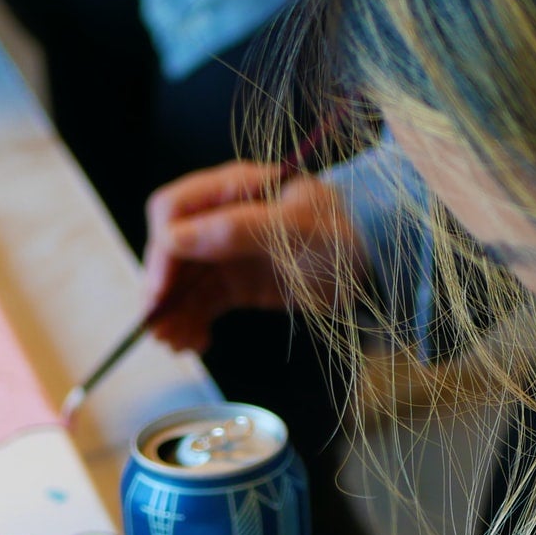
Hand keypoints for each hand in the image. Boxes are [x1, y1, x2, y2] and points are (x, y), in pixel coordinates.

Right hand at [141, 162, 363, 353]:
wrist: (376, 265)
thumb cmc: (341, 235)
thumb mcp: (292, 230)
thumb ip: (234, 229)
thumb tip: (173, 239)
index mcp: (233, 189)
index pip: (174, 210)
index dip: (161, 250)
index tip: (159, 290)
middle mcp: (221, 218)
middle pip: (170, 251)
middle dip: (161, 290)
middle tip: (159, 330)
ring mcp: (226, 252)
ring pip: (181, 282)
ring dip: (172, 313)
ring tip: (176, 345)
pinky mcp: (236, 283)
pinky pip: (200, 303)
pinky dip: (191, 323)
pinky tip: (196, 343)